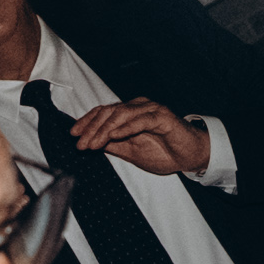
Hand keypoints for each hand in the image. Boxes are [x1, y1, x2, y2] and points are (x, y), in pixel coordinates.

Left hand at [73, 95, 206, 176]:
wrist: (191, 156)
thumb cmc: (164, 152)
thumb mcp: (130, 152)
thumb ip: (112, 145)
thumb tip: (90, 142)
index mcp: (130, 113)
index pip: (103, 112)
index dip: (87, 122)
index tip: (73, 134)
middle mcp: (139, 106)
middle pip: (109, 111)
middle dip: (91, 128)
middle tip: (80, 144)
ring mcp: (151, 110)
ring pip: (122, 114)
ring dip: (104, 129)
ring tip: (93, 143)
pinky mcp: (163, 117)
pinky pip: (141, 120)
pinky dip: (125, 127)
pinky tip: (114, 136)